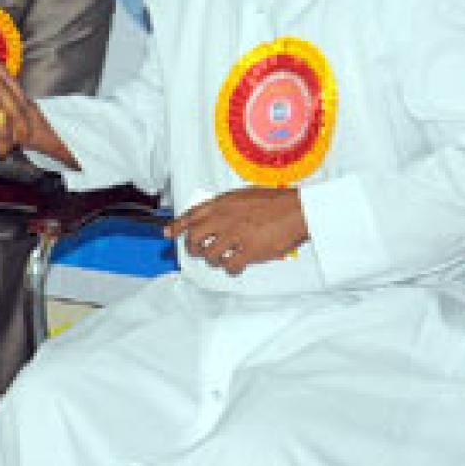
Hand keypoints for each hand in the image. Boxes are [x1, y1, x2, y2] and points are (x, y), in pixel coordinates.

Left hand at [164, 186, 307, 275]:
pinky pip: (230, 266)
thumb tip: (213, 218)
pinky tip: (236, 267)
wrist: (297, 209)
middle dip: (194, 248)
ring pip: (210, 255)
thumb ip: (225, 206)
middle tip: (200, 252)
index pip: (190, 215)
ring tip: (223, 259)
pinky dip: (231, 270)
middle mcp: (224, 218)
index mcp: (222, 204)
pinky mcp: (248, 251)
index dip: (176, 226)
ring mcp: (235, 235)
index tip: (167, 234)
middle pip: (194, 238)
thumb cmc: (274, 201)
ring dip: (214, 260)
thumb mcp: (243, 195)